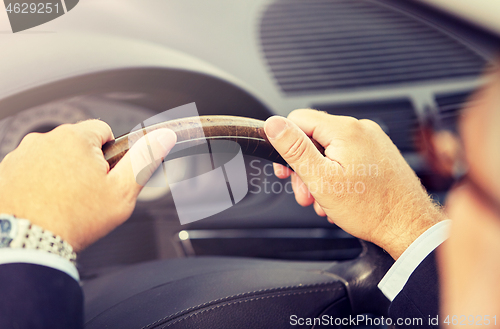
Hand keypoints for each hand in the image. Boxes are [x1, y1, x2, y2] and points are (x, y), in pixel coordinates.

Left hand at [0, 120, 175, 250]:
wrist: (28, 245)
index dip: (111, 154)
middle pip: (76, 144)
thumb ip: (144, 159)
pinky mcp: (5, 172)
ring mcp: (21, 156)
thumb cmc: (75, 220)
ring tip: (65, 202)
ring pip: (53, 157)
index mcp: (75, 138)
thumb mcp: (122, 191)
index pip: (103, 131)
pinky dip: (39, 182)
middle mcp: (43, 140)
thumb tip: (163, 137)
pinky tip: (45, 204)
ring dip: (61, 172)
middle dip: (85, 163)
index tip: (106, 176)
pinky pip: (31, 170)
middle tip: (88, 193)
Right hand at [264, 110, 444, 258]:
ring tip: (325, 201)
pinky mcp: (379, 154)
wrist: (408, 226)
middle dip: (304, 168)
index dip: (285, 144)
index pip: (298, 119)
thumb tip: (273, 124)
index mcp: (345, 130)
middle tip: (306, 193)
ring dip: (320, 176)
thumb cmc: (371, 208)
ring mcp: (372, 142)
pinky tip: (339, 198)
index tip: (285, 168)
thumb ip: (294, 148)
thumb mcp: (321, 179)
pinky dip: (337, 176)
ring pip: (330, 151)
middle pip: (314, 138)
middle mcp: (361, 129)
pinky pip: (347, 158)